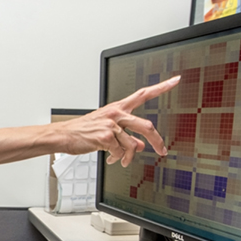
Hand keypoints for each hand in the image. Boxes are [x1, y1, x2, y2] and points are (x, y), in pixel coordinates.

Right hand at [62, 75, 179, 166]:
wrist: (64, 135)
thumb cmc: (83, 130)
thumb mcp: (107, 129)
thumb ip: (126, 135)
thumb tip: (141, 145)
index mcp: (117, 108)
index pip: (143, 94)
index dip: (161, 87)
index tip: (175, 80)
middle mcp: (116, 114)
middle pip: (146, 126)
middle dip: (157, 141)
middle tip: (161, 150)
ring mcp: (111, 125)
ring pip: (133, 144)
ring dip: (129, 156)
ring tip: (122, 160)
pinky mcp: (105, 137)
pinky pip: (120, 152)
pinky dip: (117, 158)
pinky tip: (111, 158)